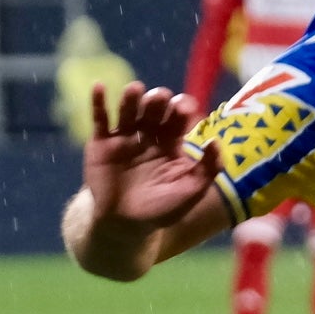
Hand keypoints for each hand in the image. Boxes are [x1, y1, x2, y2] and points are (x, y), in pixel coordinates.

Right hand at [84, 81, 221, 231]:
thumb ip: (207, 170)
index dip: (181, 109)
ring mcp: (123, 137)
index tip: (184, 107)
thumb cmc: (161, 210)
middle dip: (157, 101)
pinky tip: (99, 87)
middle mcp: (148, 135)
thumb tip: (216, 142)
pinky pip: (99, 119)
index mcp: (170, 143)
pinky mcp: (101, 143)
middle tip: (159, 99)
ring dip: (132, 97)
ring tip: (135, 90)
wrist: (124, 226)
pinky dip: (98, 102)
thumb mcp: (190, 192)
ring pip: (128, 110)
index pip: (177, 118)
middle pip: (153, 109)